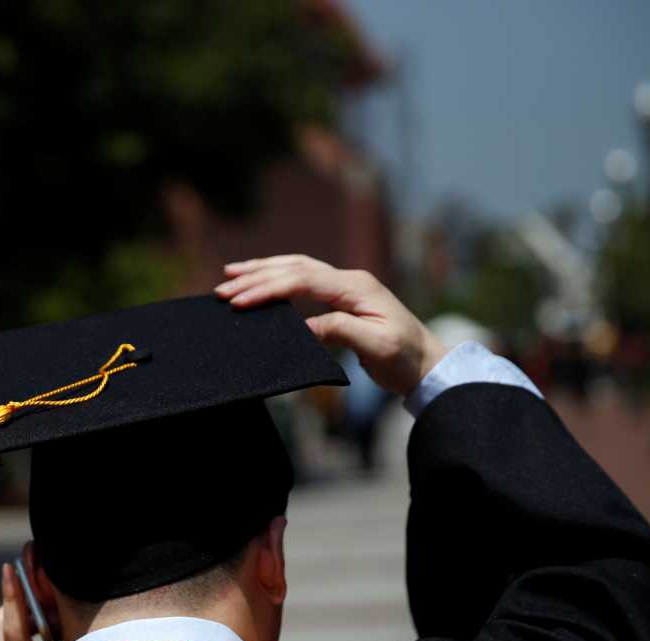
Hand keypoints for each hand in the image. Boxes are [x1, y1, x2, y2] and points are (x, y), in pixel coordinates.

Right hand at [214, 255, 446, 396]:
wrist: (426, 362)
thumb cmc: (403, 358)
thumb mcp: (375, 347)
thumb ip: (340, 331)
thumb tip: (302, 325)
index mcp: (355, 288)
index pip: (302, 281)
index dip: (268, 289)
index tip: (239, 302)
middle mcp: (349, 280)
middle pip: (294, 268)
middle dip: (256, 277)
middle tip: (222, 289)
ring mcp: (346, 286)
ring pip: (296, 268)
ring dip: (262, 271)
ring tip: (230, 274)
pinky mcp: (341, 297)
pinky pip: (302, 280)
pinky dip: (277, 278)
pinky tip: (260, 281)